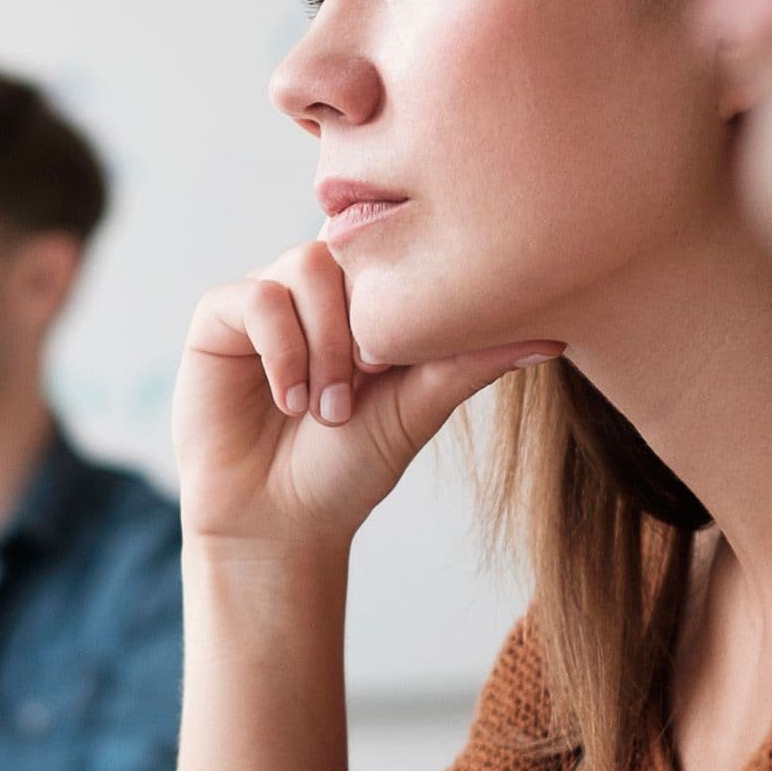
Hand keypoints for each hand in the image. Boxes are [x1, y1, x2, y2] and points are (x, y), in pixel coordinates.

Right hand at [176, 241, 558, 554]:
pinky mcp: (218, 318)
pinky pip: (256, 298)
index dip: (404, 289)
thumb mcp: (418, 409)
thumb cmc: (347, 470)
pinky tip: (290, 401)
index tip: (402, 361)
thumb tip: (554, 337)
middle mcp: (316, 289)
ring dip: (325, 344)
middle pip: (352, 249)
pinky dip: (282, 352)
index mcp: (365, 300)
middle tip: (365, 387)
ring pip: (305, 267)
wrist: (277, 523)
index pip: (395, 247)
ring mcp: (266, 299)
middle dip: (365, 326)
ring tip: (327, 407)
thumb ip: (471, 362)